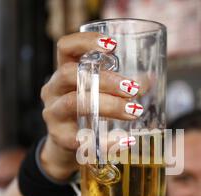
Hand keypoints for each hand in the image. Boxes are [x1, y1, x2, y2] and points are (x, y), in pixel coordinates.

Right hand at [40, 32, 141, 180]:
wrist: (66, 148)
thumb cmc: (85, 114)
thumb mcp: (98, 95)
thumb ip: (120, 87)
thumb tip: (148, 80)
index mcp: (63, 73)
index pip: (65, 47)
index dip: (85, 42)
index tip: (113, 45)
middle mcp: (53, 90)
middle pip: (71, 74)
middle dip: (105, 79)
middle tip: (133, 89)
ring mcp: (53, 114)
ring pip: (74, 103)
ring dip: (108, 105)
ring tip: (134, 111)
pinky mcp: (60, 138)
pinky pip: (80, 139)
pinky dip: (107, 141)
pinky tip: (126, 140)